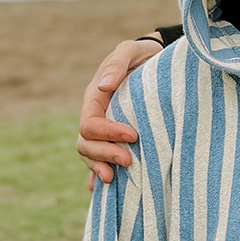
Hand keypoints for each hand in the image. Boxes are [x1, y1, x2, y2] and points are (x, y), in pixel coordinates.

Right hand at [76, 39, 159, 184]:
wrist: (153, 61)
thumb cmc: (142, 56)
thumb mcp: (129, 52)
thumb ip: (117, 64)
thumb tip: (104, 86)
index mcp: (95, 98)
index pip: (90, 123)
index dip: (107, 133)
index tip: (132, 136)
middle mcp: (96, 116)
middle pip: (86, 144)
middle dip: (104, 155)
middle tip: (129, 161)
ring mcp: (103, 130)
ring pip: (89, 155)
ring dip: (99, 168)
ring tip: (114, 178)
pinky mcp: (114, 139)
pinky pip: (99, 161)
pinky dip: (96, 176)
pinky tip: (101, 189)